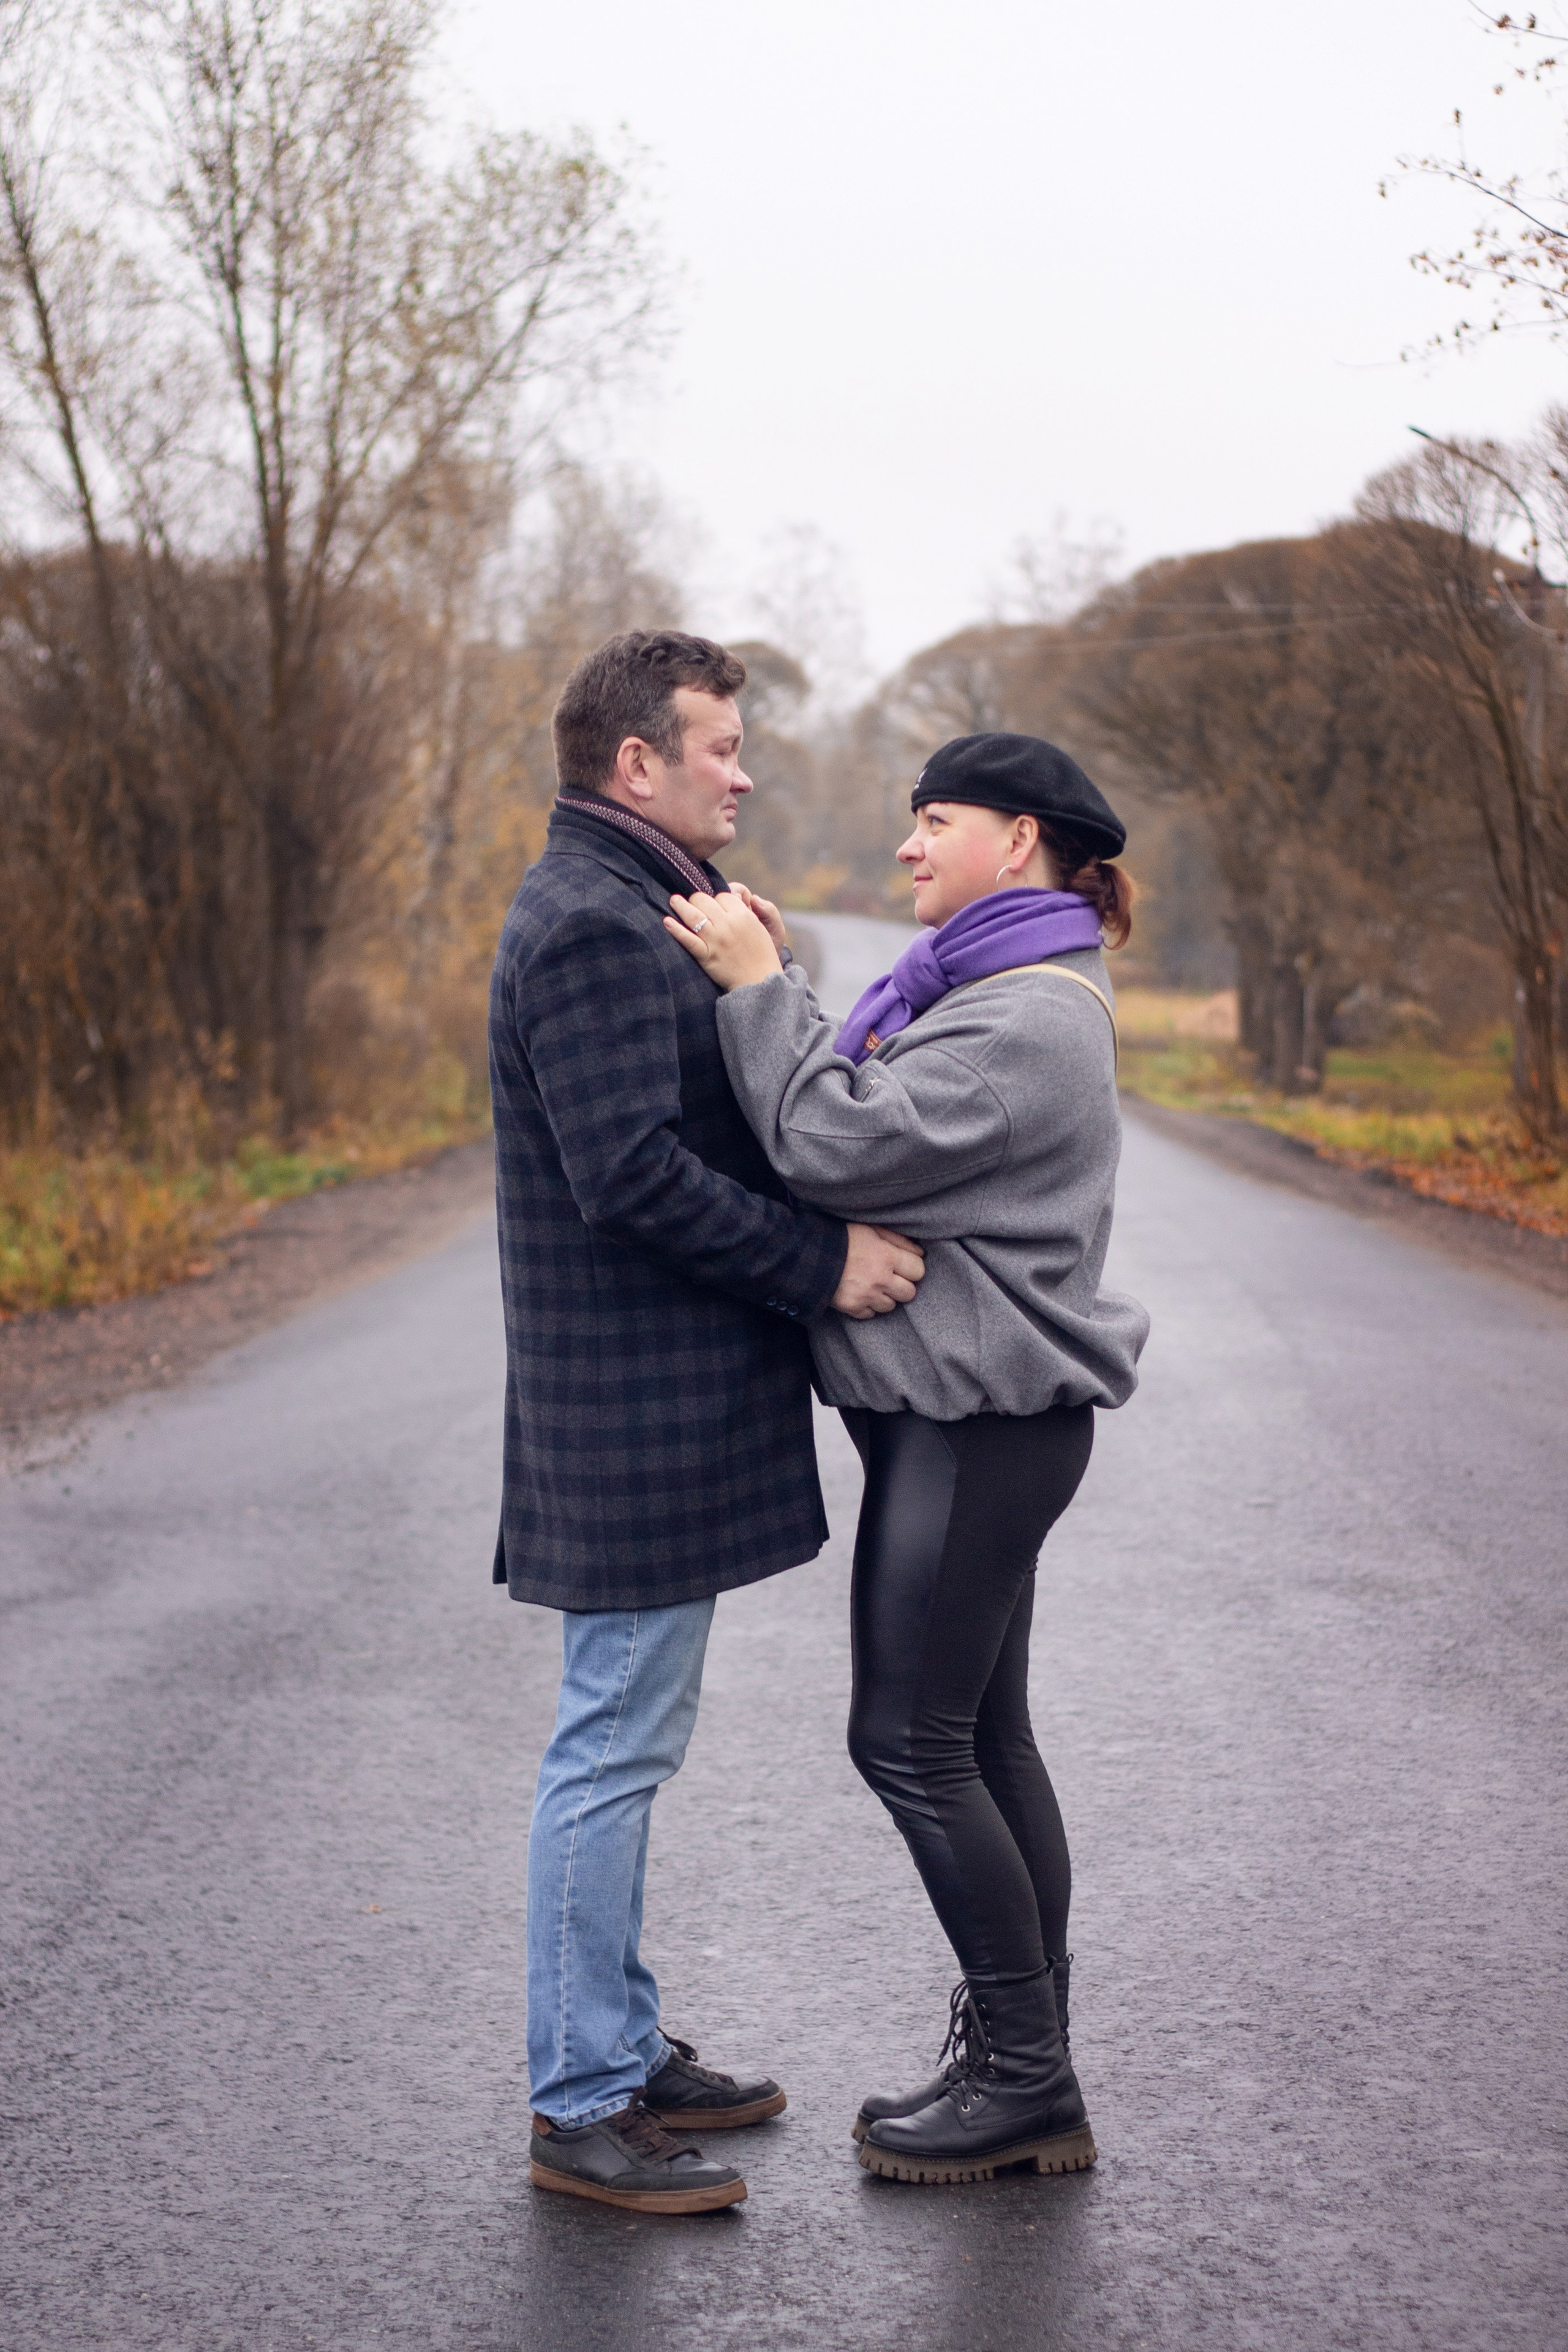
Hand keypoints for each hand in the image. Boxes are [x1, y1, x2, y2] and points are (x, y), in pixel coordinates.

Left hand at [664, 890, 783, 990]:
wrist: (759, 981)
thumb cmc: (761, 953)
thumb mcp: (760, 927)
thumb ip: (745, 910)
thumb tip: (732, 894)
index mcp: (743, 916)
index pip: (722, 895)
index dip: (717, 899)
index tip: (714, 905)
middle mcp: (728, 925)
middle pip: (705, 901)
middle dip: (697, 899)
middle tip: (693, 902)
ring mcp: (716, 940)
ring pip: (694, 916)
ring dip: (680, 905)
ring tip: (674, 900)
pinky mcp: (707, 956)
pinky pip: (689, 940)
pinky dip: (676, 930)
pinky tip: (667, 922)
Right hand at [832, 1223, 925, 1319]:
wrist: (809, 1255)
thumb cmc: (842, 1238)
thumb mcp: (871, 1229)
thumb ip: (898, 1240)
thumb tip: (920, 1252)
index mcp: (887, 1256)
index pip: (918, 1270)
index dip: (912, 1267)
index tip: (903, 1264)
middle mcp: (880, 1279)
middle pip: (909, 1293)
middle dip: (902, 1285)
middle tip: (890, 1277)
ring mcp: (866, 1296)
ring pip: (891, 1306)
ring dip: (885, 1297)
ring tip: (872, 1284)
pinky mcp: (852, 1308)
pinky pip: (870, 1314)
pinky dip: (867, 1306)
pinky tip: (860, 1293)